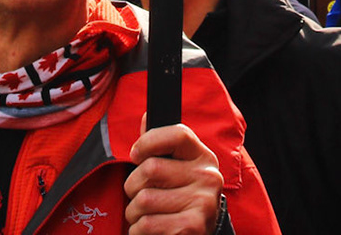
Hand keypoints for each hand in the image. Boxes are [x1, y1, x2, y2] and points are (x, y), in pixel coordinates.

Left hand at [125, 119, 223, 234]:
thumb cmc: (180, 198)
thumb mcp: (177, 169)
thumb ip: (161, 145)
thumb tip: (147, 118)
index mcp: (203, 157)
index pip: (177, 134)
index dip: (148, 142)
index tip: (136, 155)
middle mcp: (208, 178)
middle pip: (150, 169)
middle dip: (132, 185)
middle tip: (139, 194)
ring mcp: (203, 203)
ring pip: (143, 199)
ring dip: (133, 212)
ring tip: (145, 215)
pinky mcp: (193, 228)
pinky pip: (146, 224)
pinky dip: (137, 231)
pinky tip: (149, 230)